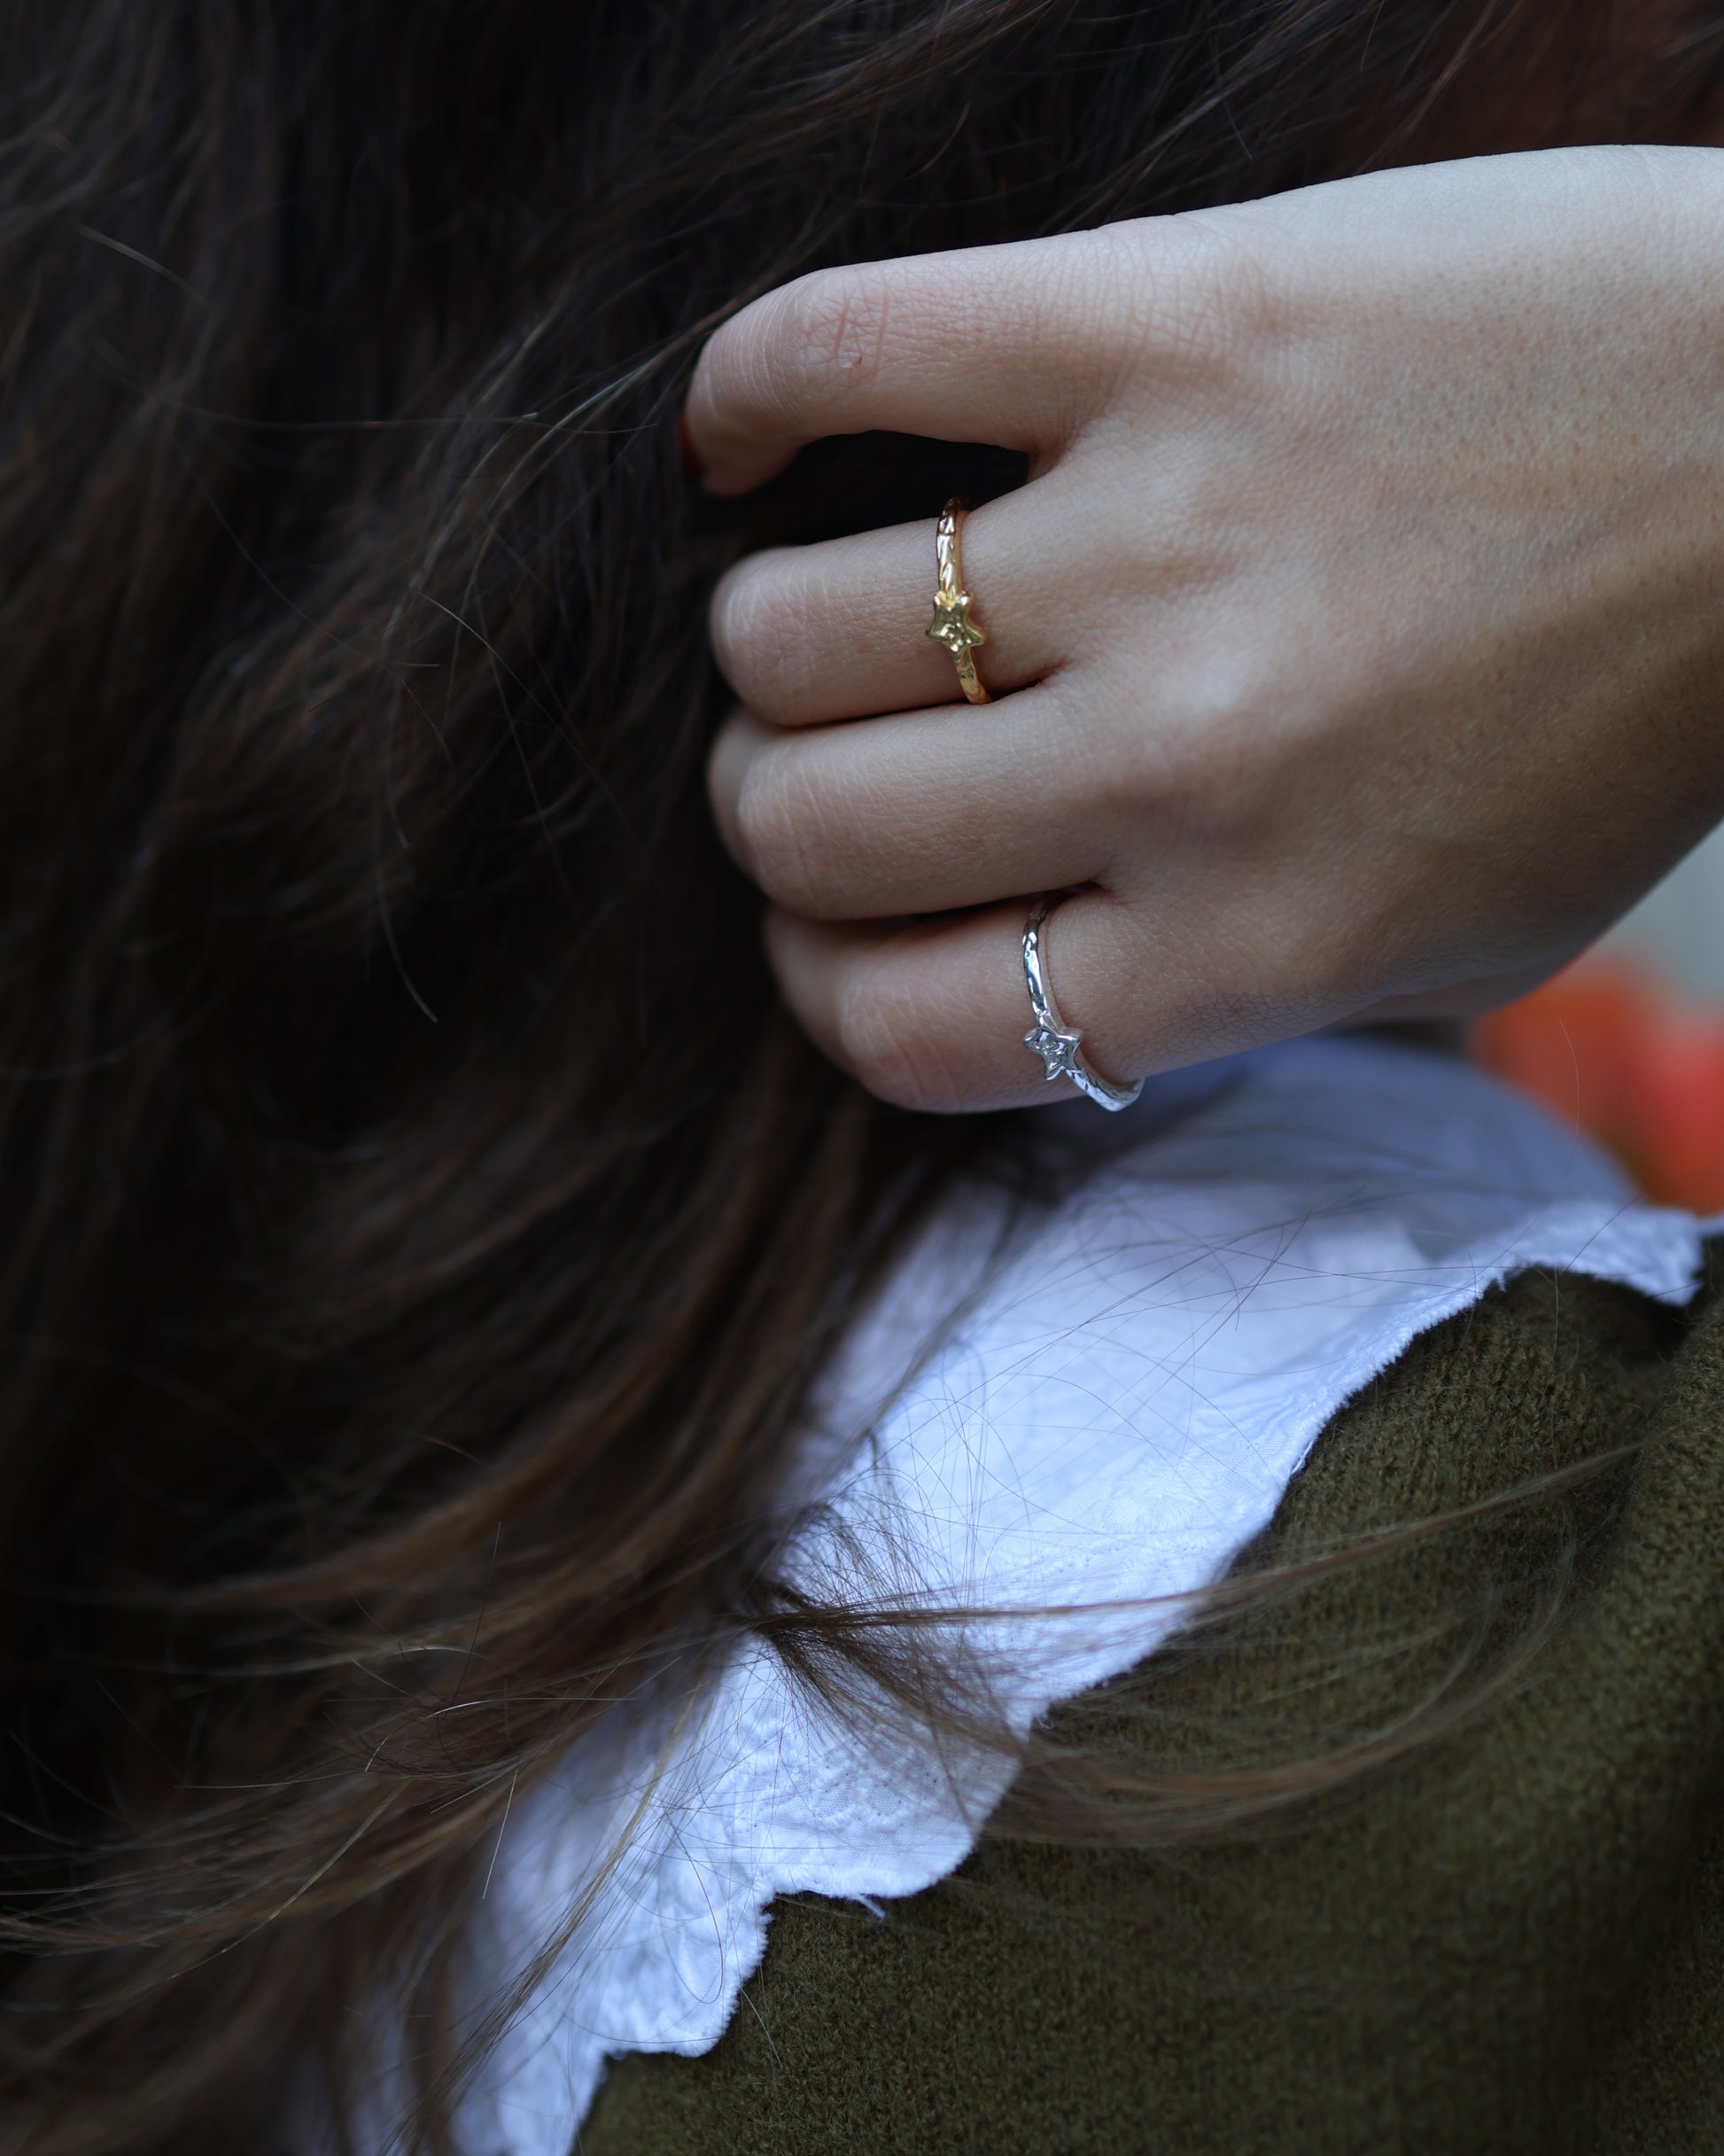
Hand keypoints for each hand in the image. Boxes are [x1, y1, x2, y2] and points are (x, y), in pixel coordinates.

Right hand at [688, 146, 1723, 1112]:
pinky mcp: (1165, 321)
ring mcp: (1164, 536)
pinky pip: (834, 353)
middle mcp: (1184, 766)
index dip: (824, 985)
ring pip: (786, 632)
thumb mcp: (1457, 948)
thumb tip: (1004, 973)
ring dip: (768, 644)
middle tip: (833, 757)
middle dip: (776, 811)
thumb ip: (1221, 991)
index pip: (900, 1028)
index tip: (839, 928)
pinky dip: (743, 409)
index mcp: (1252, 945)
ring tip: (829, 612)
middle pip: (808, 831)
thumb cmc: (1625, 714)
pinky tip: (748, 450)